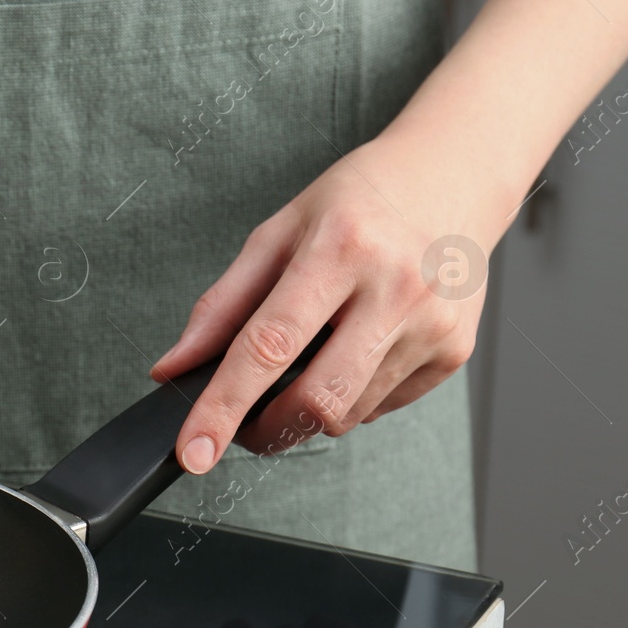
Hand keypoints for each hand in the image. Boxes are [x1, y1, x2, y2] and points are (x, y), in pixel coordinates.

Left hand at [151, 130, 502, 474]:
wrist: (452, 176)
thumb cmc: (356, 204)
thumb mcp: (276, 233)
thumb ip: (220, 306)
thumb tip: (172, 369)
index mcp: (340, 247)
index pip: (269, 346)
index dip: (223, 407)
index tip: (194, 451)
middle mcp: (395, 287)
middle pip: (315, 400)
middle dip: (265, 429)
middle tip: (242, 424)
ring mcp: (434, 323)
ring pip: (347, 414)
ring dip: (309, 411)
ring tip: (309, 360)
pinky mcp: (455, 351)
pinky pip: (381, 408)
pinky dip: (351, 398)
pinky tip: (354, 352)